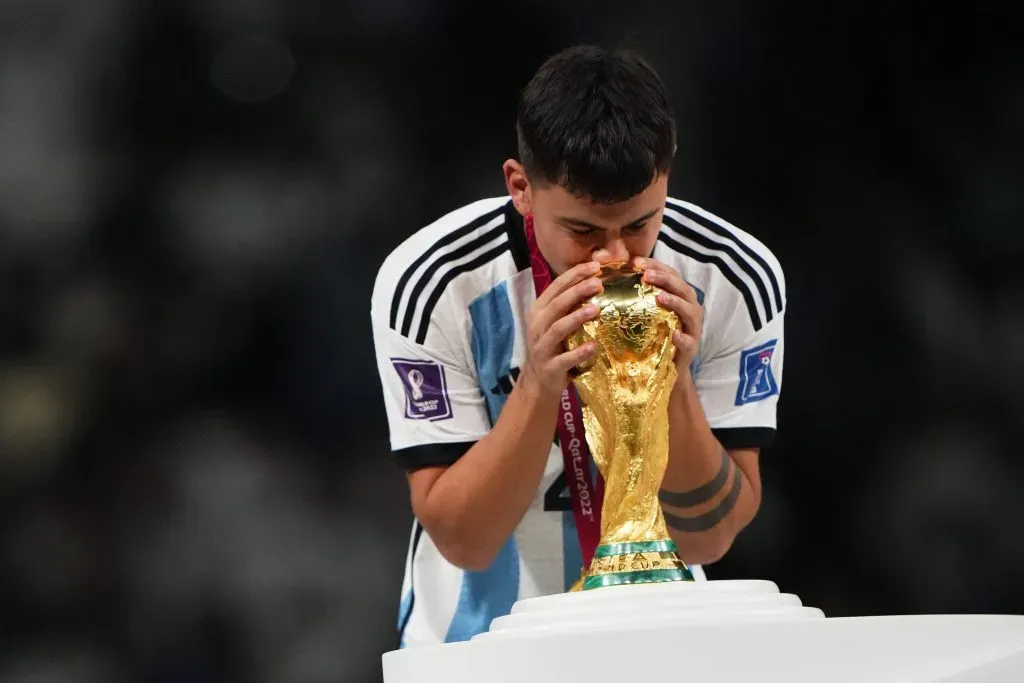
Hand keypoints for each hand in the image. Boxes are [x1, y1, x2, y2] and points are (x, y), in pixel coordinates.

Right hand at [522, 261, 602, 397]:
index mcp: (539, 311)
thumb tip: (597, 280)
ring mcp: (541, 347)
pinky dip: (579, 353)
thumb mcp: (555, 321)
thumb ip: (568, 304)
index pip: (556, 287)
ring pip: (557, 329)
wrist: (538, 380)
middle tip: (598, 283)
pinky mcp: (550, 367)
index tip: (595, 266)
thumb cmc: (553, 345)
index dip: (574, 275)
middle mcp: (537, 326)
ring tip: (595, 309)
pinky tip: (593, 346)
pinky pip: (564, 359)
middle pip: (557, 305)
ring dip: (576, 318)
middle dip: (577, 291)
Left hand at [633, 256, 702, 374]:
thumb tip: (613, 272)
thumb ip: (638, 294)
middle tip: (646, 275)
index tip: (636, 262)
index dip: (656, 265)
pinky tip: (673, 334)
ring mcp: (693, 329)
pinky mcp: (691, 349)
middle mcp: (690, 309)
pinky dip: (681, 337)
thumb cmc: (655, 335)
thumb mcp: (648, 313)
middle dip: (665, 279)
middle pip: (682, 288)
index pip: (670, 274)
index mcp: (680, 296)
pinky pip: (688, 342)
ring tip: (659, 297)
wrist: (668, 367)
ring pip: (688, 311)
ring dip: (675, 302)